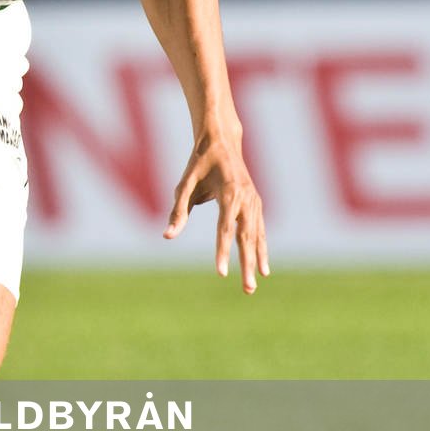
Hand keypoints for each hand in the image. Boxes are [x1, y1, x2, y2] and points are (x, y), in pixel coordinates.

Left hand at [163, 119, 269, 293]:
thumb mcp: (184, 185)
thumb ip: (178, 211)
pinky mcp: (255, 202)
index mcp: (229, 193)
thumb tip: (167, 236)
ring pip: (257, 235)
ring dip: (257, 260)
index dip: (223, 253)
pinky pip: (260, 229)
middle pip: (246, 237)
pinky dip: (262, 247)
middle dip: (246, 265)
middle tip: (247, 290)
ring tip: (255, 283)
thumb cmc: (198, 163)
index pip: (225, 229)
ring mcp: (254, 200)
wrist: (221, 141)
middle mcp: (246, 198)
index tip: (221, 274)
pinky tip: (262, 265)